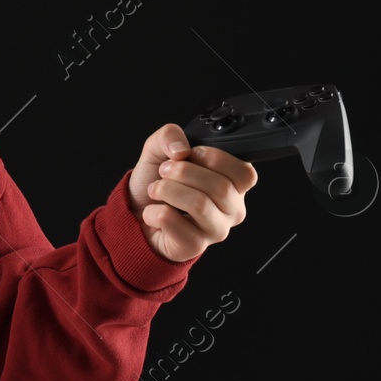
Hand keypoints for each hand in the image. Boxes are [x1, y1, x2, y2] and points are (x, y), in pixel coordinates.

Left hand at [126, 124, 256, 262]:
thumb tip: (181, 148)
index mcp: (233, 185)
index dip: (215, 158)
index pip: (245, 173)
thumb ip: (170, 135)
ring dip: (167, 190)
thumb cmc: (157, 183)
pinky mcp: (194, 246)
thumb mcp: (160, 149)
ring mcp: (216, 230)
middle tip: (165, 170)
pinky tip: (154, 213)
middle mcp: (231, 209)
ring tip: (156, 189)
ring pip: (199, 204)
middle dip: (183, 172)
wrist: (136, 213)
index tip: (192, 154)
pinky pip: (172, 221)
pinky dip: (153, 211)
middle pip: (221, 187)